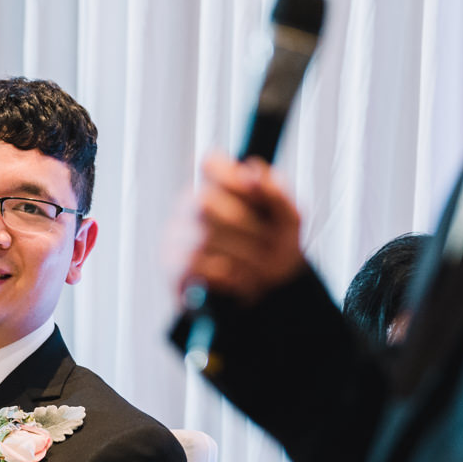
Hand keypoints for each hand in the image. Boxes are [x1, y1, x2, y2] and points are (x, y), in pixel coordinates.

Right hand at [166, 153, 306, 304]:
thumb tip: (253, 172)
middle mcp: (189, 206)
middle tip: (270, 246)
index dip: (232, 175)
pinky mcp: (173, 268)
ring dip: (242, 257)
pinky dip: (227, 276)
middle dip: (246, 227)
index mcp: (217, 187)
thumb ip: (276, 192)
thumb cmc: (276, 251)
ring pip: (202, 238)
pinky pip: (195, 267)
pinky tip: (241, 283)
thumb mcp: (289, 221)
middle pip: (205, 202)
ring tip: (261, 270)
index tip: (256, 193)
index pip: (210, 163)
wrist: (272, 297)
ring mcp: (176, 236)